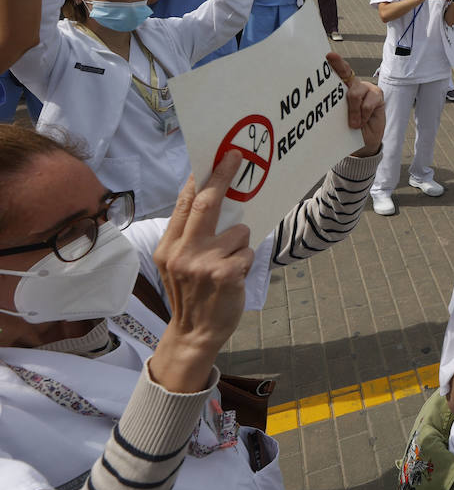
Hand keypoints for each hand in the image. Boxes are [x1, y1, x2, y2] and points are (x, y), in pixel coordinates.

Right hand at [149, 155, 255, 386]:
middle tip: (237, 156)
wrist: (194, 333)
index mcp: (169, 246)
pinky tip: (235, 278)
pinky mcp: (225, 273)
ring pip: (239, 232)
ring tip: (229, 265)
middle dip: (224, 176)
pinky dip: (248, 262)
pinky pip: (249, 252)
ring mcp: (203, 263)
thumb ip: (191, 235)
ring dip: (241, 245)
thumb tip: (213, 198)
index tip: (214, 156)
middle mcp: (182, 252)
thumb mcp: (178, 263)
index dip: (201, 178)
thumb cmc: (192, 293)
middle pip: (208, 203)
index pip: (185, 204)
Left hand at [326, 53, 384, 155]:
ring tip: (353, 124)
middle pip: (346, 74)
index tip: (328, 56)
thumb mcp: (337, 118)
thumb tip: (325, 103)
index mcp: (340, 88)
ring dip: (353, 111)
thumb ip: (335, 107)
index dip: (334, 63)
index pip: (337, 73)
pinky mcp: (377, 95)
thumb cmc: (348, 129)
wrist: (364, 142)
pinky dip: (363, 115)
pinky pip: (368, 103)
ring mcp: (366, 89)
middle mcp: (353, 85)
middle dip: (339, 70)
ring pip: (355, 92)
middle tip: (332, 61)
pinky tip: (362, 121)